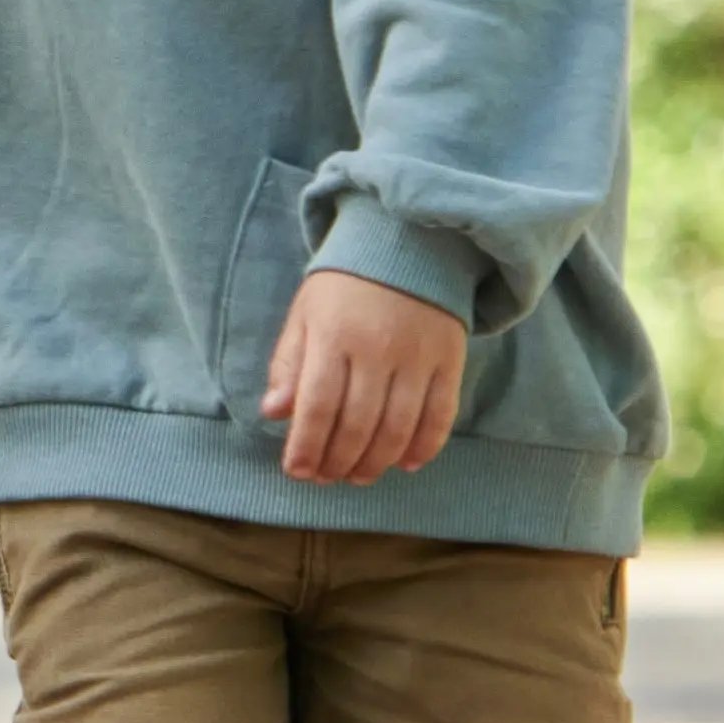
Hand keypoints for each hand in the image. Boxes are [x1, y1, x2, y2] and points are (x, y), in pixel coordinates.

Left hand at [264, 267, 468, 484]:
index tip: (297, 471)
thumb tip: (274, 413)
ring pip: (398, 428)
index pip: (318, 405)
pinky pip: (441, 415)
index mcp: (333, 334)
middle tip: (328, 478)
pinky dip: (425, 447)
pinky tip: (406, 464)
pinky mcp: (449, 360)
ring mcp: (417, 356)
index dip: (306, 446)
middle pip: (358, 424)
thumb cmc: (344, 286)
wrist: (406, 244)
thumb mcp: (305, 315)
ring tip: (359, 476)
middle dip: (338, 462)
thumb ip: (288, 365)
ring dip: (376, 462)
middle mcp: (377, 348)